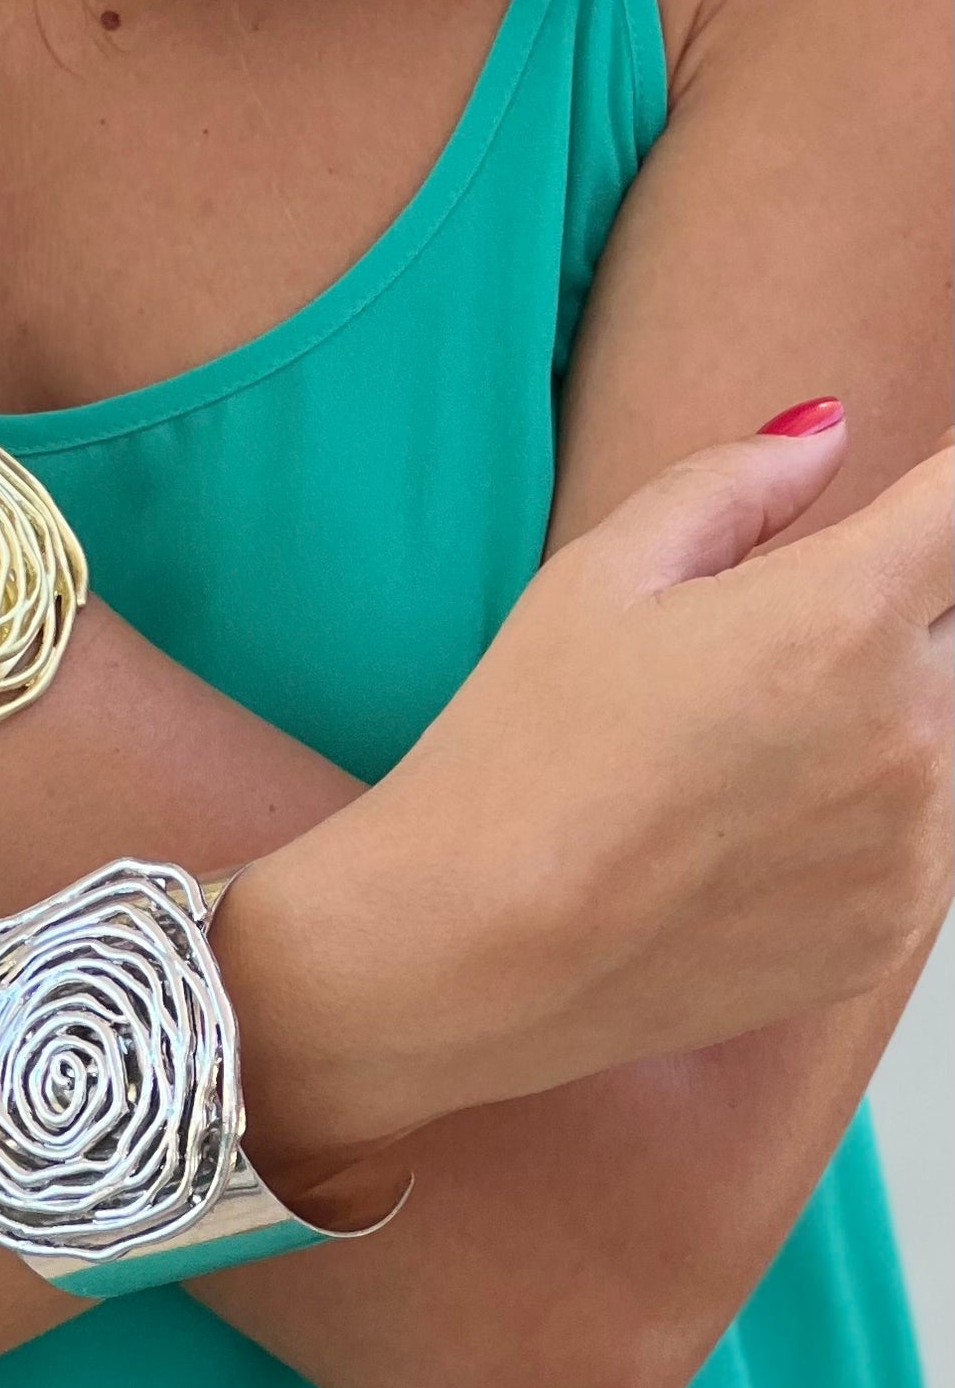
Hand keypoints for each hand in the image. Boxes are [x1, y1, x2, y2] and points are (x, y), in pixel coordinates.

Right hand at [227, 411, 952, 1166]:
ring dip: (890, 711)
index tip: (915, 507)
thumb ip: (736, 486)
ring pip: (946, 728)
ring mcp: (919, 840)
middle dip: (895, 612)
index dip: (941, 493)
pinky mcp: (895, 921)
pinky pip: (930, 832)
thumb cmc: (520, 758)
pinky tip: (752, 826)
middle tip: (775, 649)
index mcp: (845, 614)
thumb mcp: (600, 578)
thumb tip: (826, 434)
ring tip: (748, 750)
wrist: (478, 953)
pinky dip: (875, 809)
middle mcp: (914, 726)